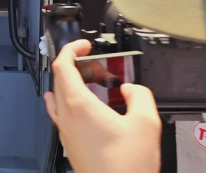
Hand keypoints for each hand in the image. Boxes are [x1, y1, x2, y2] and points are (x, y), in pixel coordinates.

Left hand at [43, 40, 160, 172]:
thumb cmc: (126, 167)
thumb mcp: (146, 123)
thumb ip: (140, 95)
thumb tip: (132, 89)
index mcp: (78, 105)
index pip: (63, 65)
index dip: (72, 49)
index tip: (84, 45)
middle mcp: (66, 117)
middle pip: (60, 80)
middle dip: (79, 67)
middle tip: (100, 68)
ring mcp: (65, 132)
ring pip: (59, 97)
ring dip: (74, 85)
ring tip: (96, 86)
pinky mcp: (70, 144)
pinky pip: (63, 115)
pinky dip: (73, 103)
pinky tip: (90, 109)